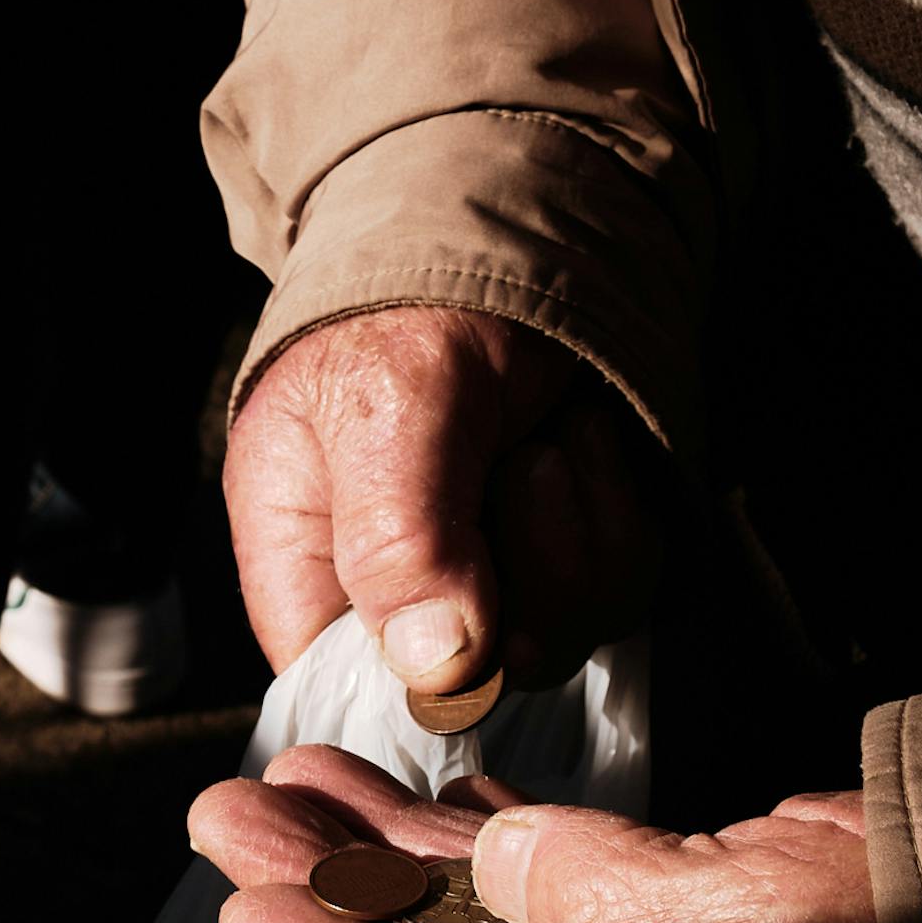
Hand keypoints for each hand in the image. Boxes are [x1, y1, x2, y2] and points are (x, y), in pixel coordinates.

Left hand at [186, 744, 886, 922]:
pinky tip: (430, 788)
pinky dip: (477, 824)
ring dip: (381, 836)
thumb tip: (504, 854)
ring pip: (469, 897)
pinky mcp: (672, 896)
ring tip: (295, 775)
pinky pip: (540, 865)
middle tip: (226, 808)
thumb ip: (589, 898)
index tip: (232, 905)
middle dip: (321, 878)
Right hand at [223, 307, 658, 685]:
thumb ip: (401, 534)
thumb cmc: (414, 307)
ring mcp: (485, 589)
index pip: (343, 691)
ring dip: (579, 525)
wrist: (519, 231)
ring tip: (544, 433)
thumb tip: (435, 671)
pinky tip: (581, 441)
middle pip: (475, 677)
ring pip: (560, 638)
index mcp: (303, 567)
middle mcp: (391, 598)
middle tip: (517, 461)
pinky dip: (617, 511)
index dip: (417, 677)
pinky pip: (616, 594)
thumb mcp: (393, 400)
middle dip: (526, 566)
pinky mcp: (563, 569)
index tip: (474, 610)